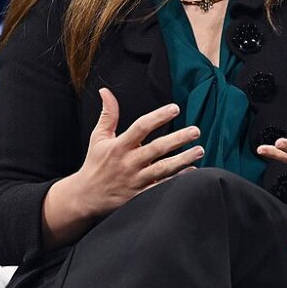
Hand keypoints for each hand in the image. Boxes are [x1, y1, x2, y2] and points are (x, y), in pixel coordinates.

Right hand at [70, 88, 203, 217]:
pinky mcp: (139, 196)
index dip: (158, 117)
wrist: (86, 196)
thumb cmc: (95, 163)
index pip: (141, 127)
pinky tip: (192, 171)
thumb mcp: (98, 137)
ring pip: (163, 169)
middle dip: (178, 139)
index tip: (175, 108)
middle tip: (196, 130)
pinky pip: (161, 187)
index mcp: (119, 146)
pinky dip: (177, 180)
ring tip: (200, 150)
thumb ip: (108, 114)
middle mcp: (128, 162)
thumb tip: (105, 91)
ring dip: (183, 159)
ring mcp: (135, 180)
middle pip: (157, 148)